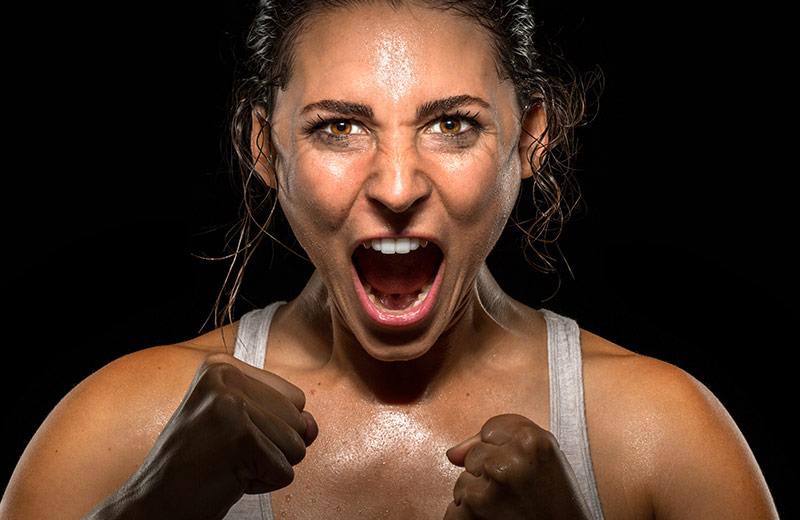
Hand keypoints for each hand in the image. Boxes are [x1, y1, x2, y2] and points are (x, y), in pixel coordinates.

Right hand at [89, 353, 316, 519]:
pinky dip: (262, 484)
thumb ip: (283, 419)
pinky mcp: (240, 439)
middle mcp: (226, 378)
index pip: (294, 397)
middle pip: (299, 418)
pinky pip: (286, 471)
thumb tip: (312, 428)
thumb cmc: (197, 466)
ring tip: (226, 465)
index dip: (272, 428)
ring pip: (297, 445)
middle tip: (225, 454)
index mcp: (222, 366)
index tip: (228, 437)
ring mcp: (231, 406)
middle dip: (272, 447)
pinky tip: (226, 479)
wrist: (151, 506)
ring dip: (267, 466)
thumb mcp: (240, 426)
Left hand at [443, 414, 592, 519]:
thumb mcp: (541, 459)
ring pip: (463, 482)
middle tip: (518, 492)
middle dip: (489, 473)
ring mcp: (485, 491)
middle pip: (474, 455)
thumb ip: (499, 441)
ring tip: (509, 508)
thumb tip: (453, 454)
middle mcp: (506, 464)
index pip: (490, 429)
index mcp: (530, 442)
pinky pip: (455, 508)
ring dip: (479, 496)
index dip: (505, 450)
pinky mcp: (469, 514)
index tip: (523, 468)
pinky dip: (469, 517)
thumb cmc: (556, 504)